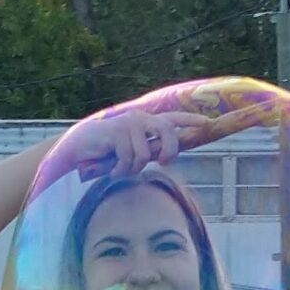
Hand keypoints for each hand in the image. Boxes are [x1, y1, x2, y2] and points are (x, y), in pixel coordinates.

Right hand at [65, 109, 210, 178]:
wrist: (81, 147)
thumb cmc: (109, 151)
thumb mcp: (133, 150)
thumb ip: (150, 149)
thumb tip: (165, 156)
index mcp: (147, 122)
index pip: (173, 119)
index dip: (191, 120)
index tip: (208, 123)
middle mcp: (141, 119)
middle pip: (168, 133)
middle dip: (169, 151)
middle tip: (162, 163)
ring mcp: (130, 124)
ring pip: (145, 154)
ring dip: (133, 168)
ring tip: (121, 168)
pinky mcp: (118, 132)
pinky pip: (129, 158)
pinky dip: (120, 170)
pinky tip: (112, 169)